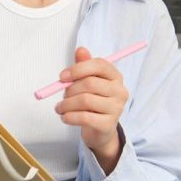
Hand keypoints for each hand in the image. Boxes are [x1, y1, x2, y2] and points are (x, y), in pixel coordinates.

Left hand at [54, 47, 127, 172]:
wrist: (100, 130)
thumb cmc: (93, 101)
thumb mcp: (87, 82)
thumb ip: (84, 66)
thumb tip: (81, 49)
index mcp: (115, 76)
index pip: (99, 65)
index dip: (78, 69)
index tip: (62, 77)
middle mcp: (120, 91)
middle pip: (90, 83)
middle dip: (70, 89)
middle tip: (61, 96)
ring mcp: (116, 108)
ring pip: (85, 101)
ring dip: (66, 104)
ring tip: (60, 108)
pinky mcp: (108, 124)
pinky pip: (84, 117)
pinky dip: (69, 117)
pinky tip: (65, 117)